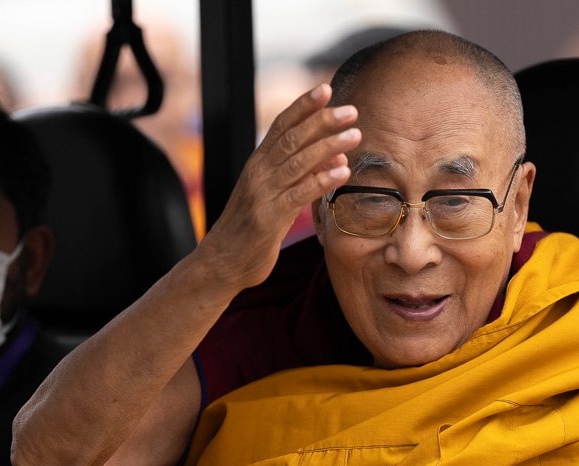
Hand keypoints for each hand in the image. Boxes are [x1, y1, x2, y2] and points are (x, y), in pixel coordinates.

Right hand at [198, 83, 360, 290]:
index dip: (304, 106)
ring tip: (355, 134)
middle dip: (322, 121)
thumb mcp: (275, 196)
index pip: (282, 125)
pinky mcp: (269, 218)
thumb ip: (302, 175)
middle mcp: (258, 173)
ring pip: (298, 161)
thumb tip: (337, 156)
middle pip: (293, 138)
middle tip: (351, 110)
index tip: (326, 89)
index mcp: (258, 163)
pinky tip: (343, 171)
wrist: (223, 263)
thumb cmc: (251, 229)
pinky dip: (322, 180)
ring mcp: (262, 194)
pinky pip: (299, 194)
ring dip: (328, 146)